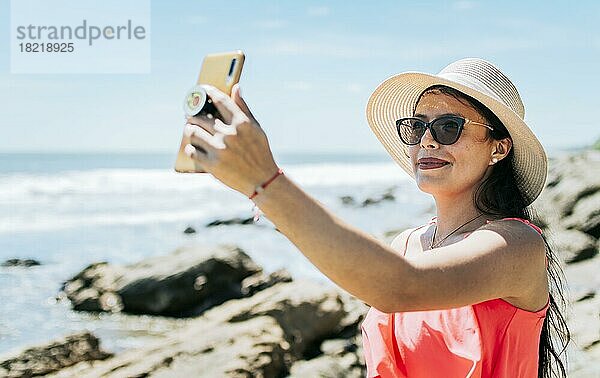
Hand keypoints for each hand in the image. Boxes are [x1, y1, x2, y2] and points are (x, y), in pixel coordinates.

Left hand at [184, 83, 278, 197]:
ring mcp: (219, 149)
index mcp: (242, 123)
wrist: (262, 180)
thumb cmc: (259, 152)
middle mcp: (229, 134)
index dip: (208, 92)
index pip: (220, 100)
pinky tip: (194, 148)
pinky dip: (191, 148)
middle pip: (201, 117)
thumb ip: (244, 108)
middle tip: (190, 116)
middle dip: (193, 115)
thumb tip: (236, 88)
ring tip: (191, 131)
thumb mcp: (256, 128)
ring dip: (190, 131)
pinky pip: (192, 151)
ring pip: (193, 132)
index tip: (201, 89)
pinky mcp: (212, 164)